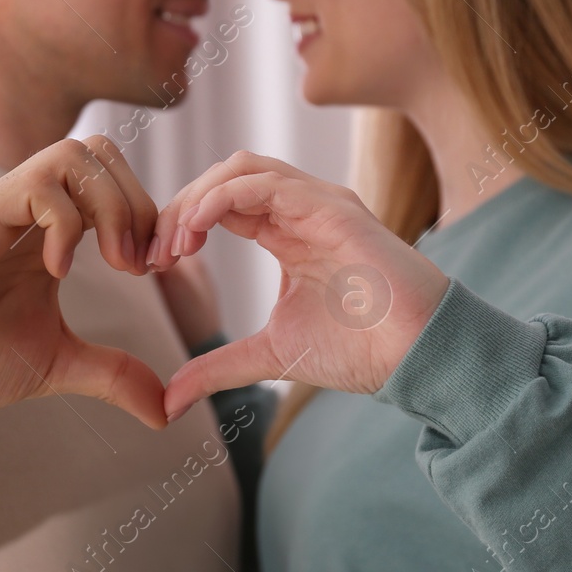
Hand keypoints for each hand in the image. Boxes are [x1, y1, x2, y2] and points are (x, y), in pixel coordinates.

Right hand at [0, 135, 167, 428]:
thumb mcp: (57, 365)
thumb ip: (112, 374)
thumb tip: (165, 411)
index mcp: (49, 231)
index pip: (112, 178)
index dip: (148, 214)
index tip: (157, 268)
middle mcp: (27, 209)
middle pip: (100, 151)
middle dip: (137, 201)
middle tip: (141, 264)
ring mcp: (1, 207)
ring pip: (73, 154)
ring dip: (110, 206)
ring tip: (116, 263)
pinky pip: (37, 185)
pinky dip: (66, 224)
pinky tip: (59, 272)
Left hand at [150, 151, 450, 420]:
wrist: (418, 359)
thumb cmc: (361, 351)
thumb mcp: (271, 356)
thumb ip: (218, 368)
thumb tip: (166, 402)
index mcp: (288, 232)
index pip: (222, 204)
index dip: (181, 223)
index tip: (153, 264)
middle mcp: (302, 209)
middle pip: (224, 177)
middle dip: (181, 207)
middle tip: (155, 253)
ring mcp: (319, 203)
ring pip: (242, 168)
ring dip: (198, 198)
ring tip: (175, 243)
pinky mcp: (333, 208)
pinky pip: (267, 182)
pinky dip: (223, 198)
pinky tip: (198, 230)